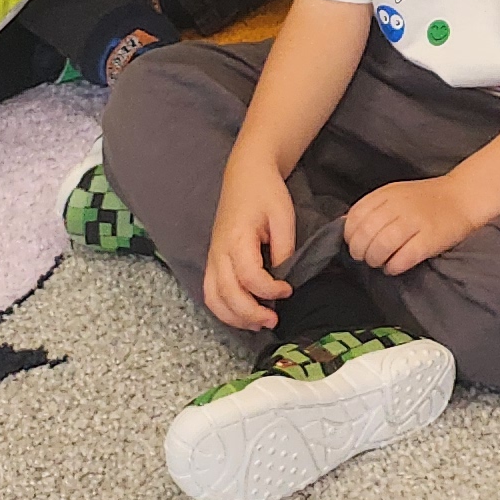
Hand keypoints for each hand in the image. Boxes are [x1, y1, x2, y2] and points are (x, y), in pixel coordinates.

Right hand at [206, 164, 296, 331]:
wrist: (246, 175)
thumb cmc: (266, 192)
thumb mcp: (283, 216)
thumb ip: (284, 249)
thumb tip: (284, 278)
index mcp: (237, 238)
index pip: (249, 276)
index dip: (269, 290)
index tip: (288, 290)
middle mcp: (219, 251)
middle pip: (227, 294)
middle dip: (251, 313)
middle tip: (274, 320)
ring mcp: (213, 257)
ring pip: (214, 299)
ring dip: (234, 318)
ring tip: (259, 324)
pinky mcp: (213, 260)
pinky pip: (211, 293)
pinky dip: (224, 310)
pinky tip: (244, 315)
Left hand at [341, 171, 484, 275]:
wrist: (463, 197)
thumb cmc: (427, 199)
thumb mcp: (396, 195)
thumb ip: (372, 208)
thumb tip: (344, 225)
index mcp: (388, 193)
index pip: (356, 216)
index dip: (350, 235)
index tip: (355, 244)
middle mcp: (399, 206)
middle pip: (366, 233)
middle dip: (360, 251)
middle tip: (366, 257)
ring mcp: (415, 222)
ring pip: (381, 246)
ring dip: (375, 260)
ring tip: (380, 262)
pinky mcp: (430, 239)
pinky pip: (403, 258)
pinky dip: (394, 266)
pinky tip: (395, 266)